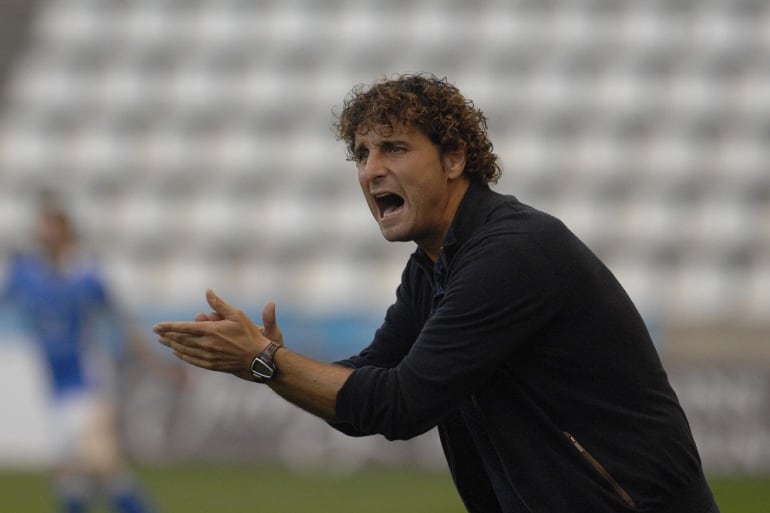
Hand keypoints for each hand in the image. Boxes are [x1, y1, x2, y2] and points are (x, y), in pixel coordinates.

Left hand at [153, 289, 281, 381]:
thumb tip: (207, 291)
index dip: (168, 327)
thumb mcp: (236, 314)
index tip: (156, 327)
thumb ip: (219, 304)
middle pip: (181, 340)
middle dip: (167, 336)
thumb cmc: (249, 334)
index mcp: (211, 330)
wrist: (258, 358)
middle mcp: (207, 344)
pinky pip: (192, 360)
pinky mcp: (212, 365)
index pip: (184, 328)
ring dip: (172, 345)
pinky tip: (178, 353)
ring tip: (163, 342)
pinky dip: (183, 356)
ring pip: (185, 350)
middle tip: (157, 333)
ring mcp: (208, 356)